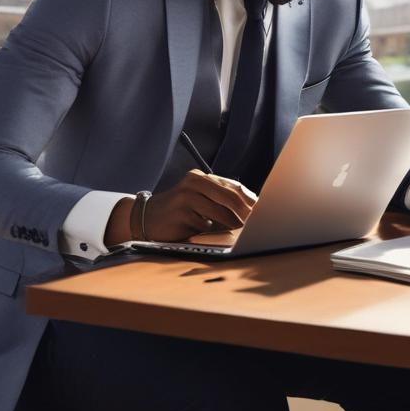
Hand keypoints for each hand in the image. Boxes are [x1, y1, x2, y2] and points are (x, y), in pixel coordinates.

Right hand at [140, 170, 256, 241]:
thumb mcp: (198, 199)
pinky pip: (205, 225)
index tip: (264, 213)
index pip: (234, 187)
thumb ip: (220, 200)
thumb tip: (252, 212)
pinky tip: (213, 233)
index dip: (250, 201)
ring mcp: (186, 197)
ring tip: (243, 232)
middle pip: (230, 197)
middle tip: (259, 225)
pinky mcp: (180, 213)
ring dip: (234, 225)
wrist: (145, 218)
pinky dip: (213, 231)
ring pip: (220, 212)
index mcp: (201, 177)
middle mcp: (194, 182)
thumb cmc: (180, 211)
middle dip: (247, 213)